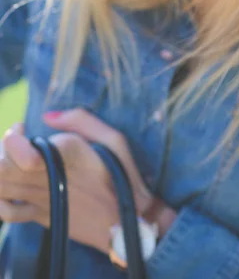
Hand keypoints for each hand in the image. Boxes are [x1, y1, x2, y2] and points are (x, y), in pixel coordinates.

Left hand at [0, 109, 175, 251]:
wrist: (127, 220)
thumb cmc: (123, 175)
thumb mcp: (113, 138)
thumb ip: (80, 119)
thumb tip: (47, 116)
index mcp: (66, 155)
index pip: (18, 152)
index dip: (12, 138)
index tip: (22, 128)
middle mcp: (49, 178)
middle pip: (3, 167)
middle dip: (3, 150)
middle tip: (16, 142)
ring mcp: (42, 200)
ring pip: (1, 187)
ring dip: (1, 171)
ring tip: (12, 161)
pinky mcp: (42, 217)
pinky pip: (7, 212)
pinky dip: (1, 199)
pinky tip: (9, 187)